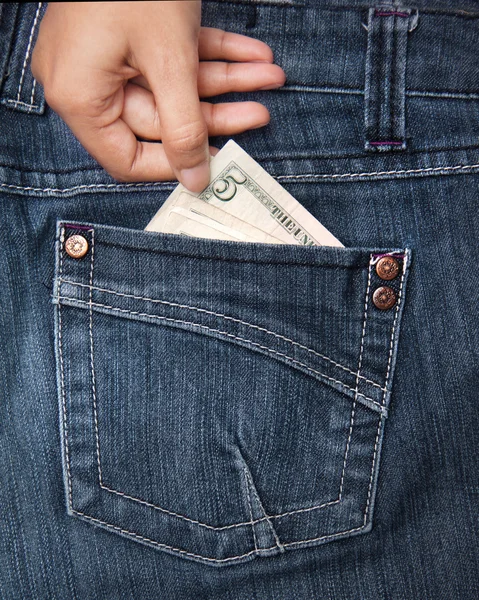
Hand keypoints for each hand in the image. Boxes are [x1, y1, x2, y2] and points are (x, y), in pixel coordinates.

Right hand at [31, 1, 284, 191]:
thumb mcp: (168, 60)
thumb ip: (185, 127)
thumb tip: (196, 179)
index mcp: (81, 97)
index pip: (128, 158)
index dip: (175, 164)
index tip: (215, 162)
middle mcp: (87, 81)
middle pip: (161, 119)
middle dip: (218, 110)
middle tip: (260, 110)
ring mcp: (106, 55)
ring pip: (172, 86)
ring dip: (224, 79)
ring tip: (266, 76)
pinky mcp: (126, 33)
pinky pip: (170, 56)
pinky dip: (211, 53)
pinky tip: (249, 54)